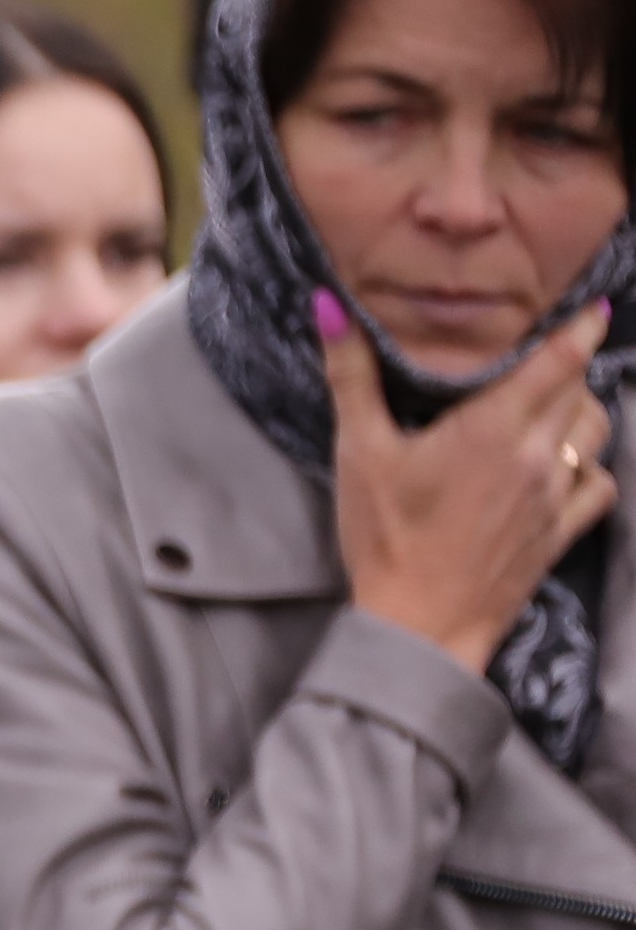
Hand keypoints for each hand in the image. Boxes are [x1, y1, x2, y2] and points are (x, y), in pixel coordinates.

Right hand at [326, 288, 616, 671]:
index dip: (581, 327)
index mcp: (492, 426)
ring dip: (583, 410)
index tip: (594, 305)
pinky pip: (600, 486)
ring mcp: (555, 495)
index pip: (559, 360)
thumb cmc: (384, 536)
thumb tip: (330, 306)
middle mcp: (537, 453)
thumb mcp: (358, 452)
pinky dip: (593, 466)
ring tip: (557, 404)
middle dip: (571, 366)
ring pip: (597, 432)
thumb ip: (352, 375)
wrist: (419, 624)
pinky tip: (570, 466)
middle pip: (579, 390)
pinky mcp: (560, 532)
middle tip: (550, 354)